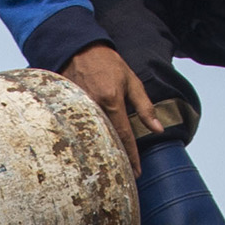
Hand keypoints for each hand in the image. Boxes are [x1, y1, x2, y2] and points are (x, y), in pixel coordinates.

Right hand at [60, 44, 161, 171]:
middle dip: (116, 160)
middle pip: (106, 141)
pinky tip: (90, 152)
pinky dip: (86, 140)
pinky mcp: (66, 108)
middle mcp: (93, 107)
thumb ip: (145, 106)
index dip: (131, 156)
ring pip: (91, 137)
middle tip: (125, 176)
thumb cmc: (107, 63)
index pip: (124, 135)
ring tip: (109, 169)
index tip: (137, 172)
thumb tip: (158, 129)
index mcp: (111, 100)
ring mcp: (77, 108)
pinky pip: (77, 129)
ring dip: (101, 153)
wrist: (78, 48)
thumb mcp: (131, 81)